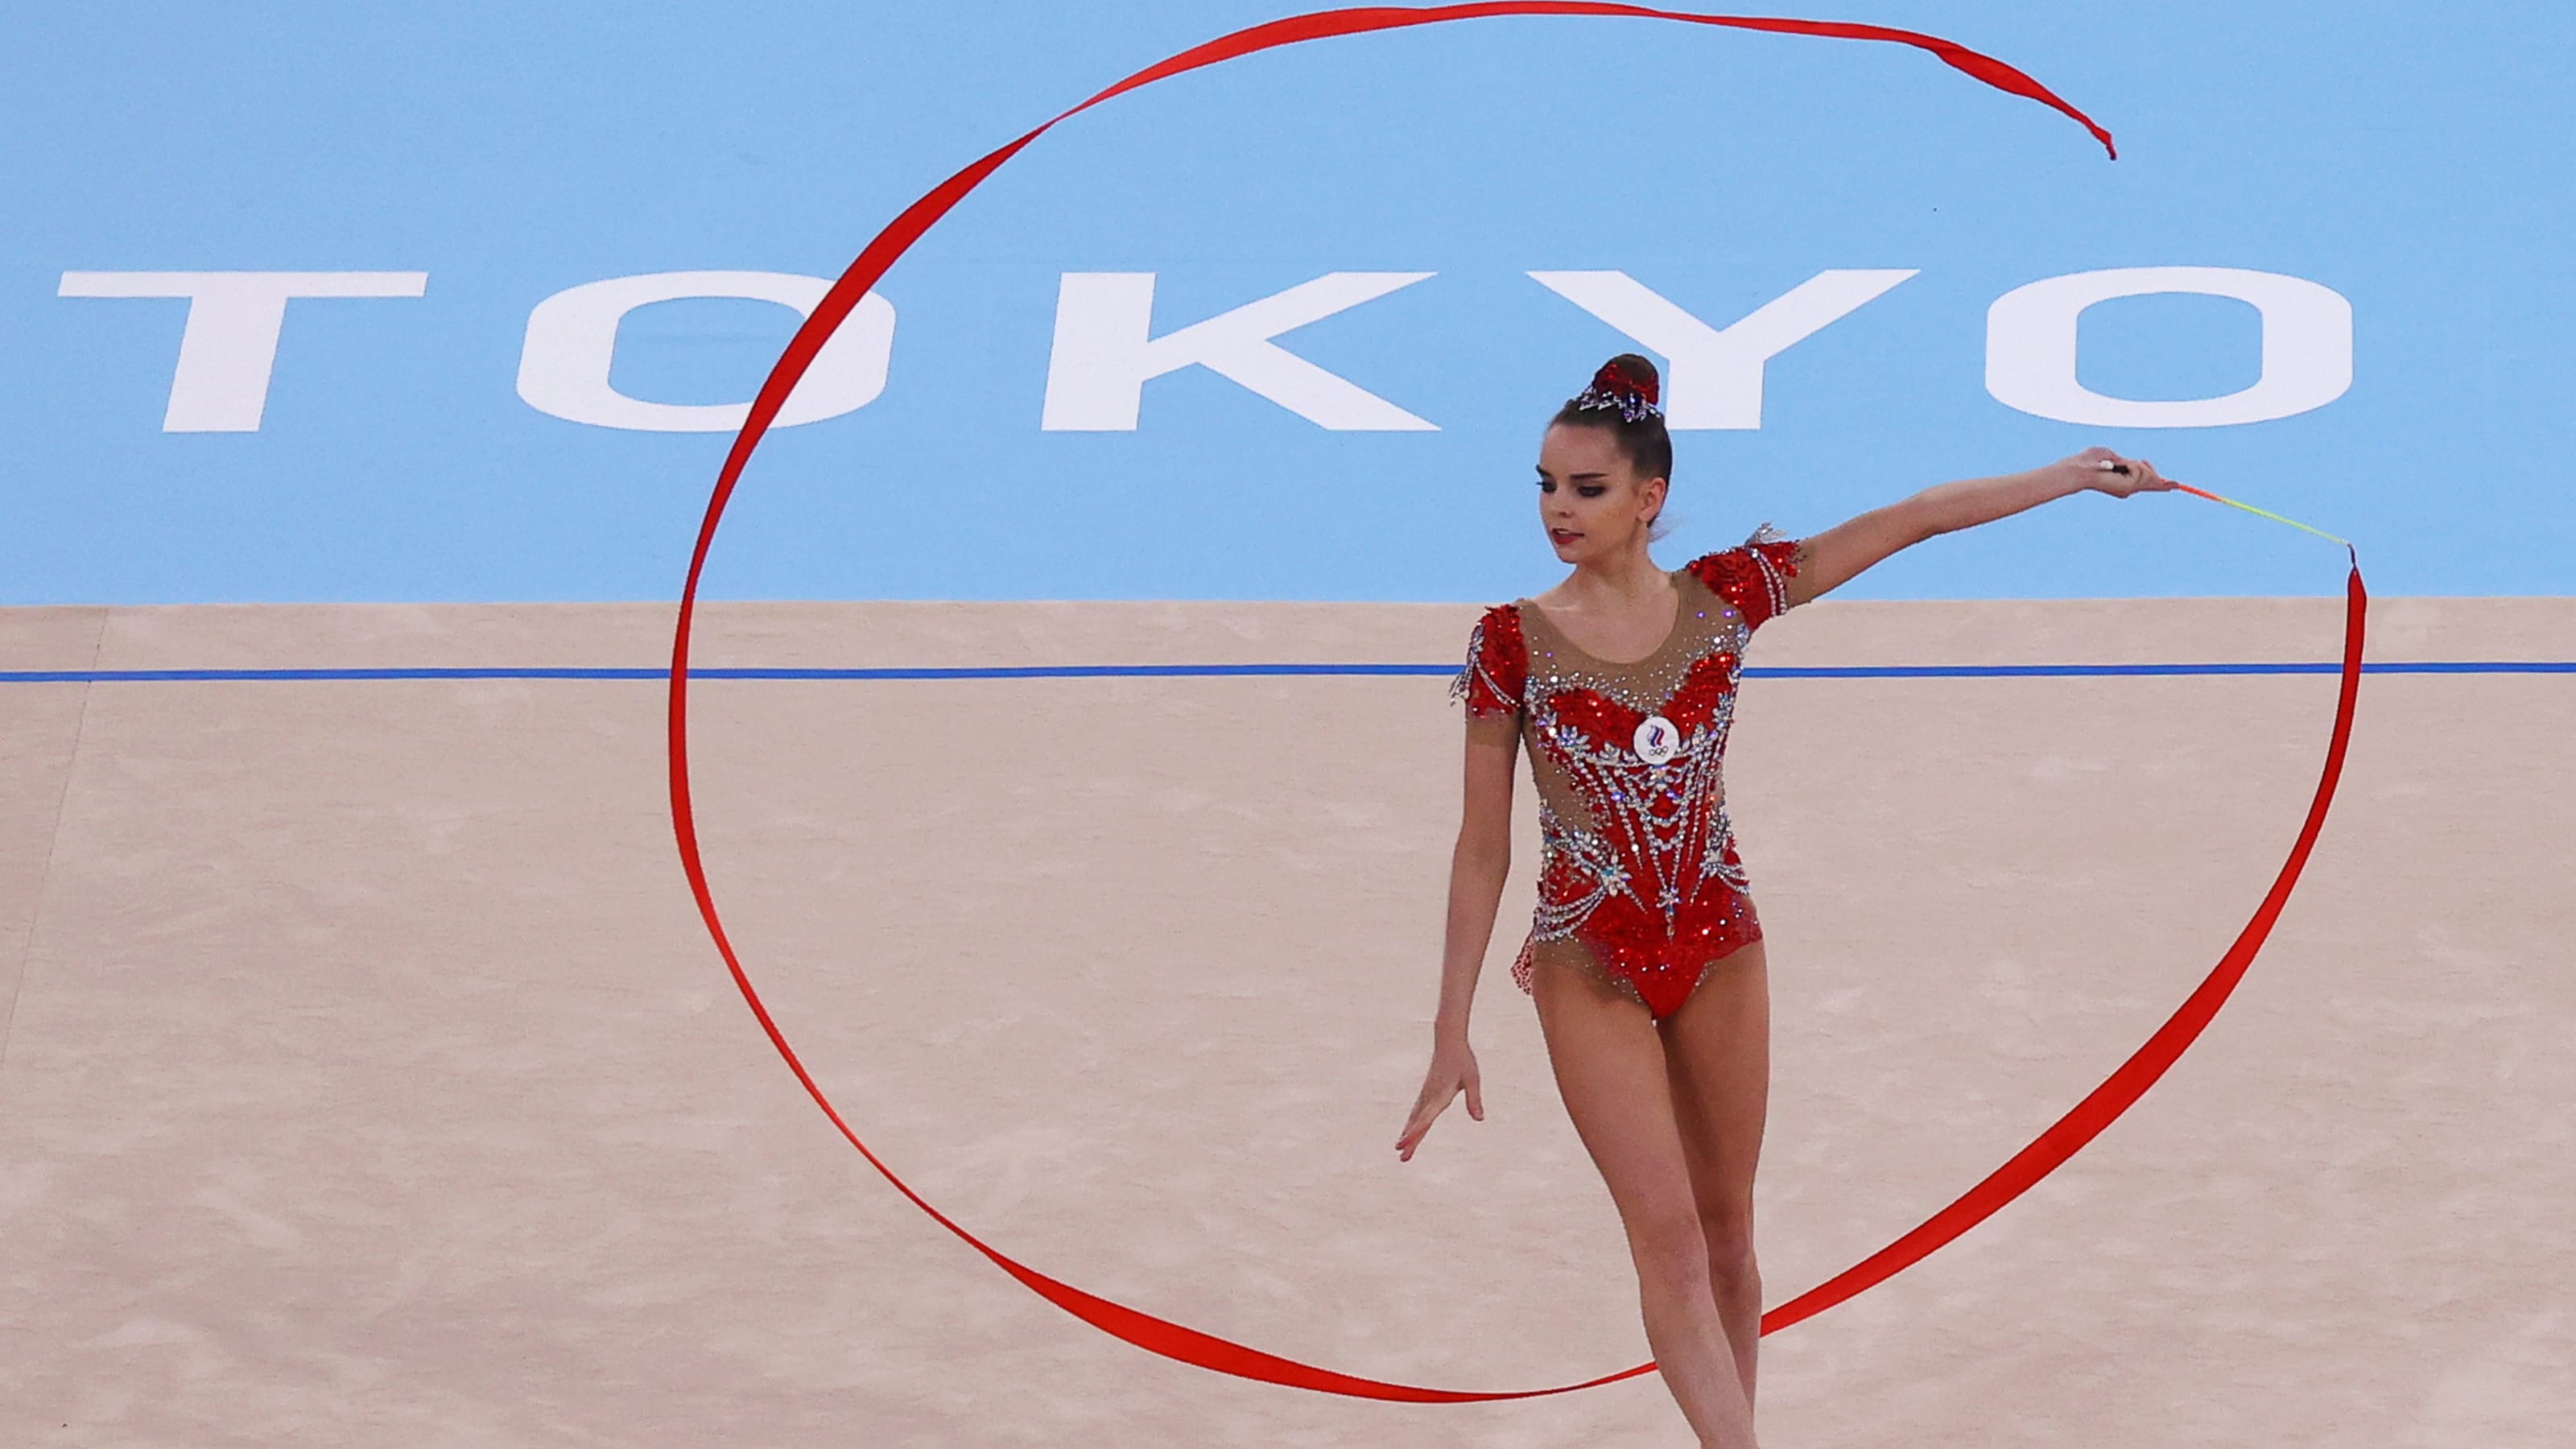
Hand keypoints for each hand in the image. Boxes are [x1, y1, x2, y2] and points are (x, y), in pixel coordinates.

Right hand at [1396, 1037, 1482, 1161]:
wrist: (1448, 1040)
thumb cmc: (1463, 1060)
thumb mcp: (1473, 1079)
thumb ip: (1474, 1099)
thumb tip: (1479, 1119)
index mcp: (1440, 1094)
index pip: (1426, 1118)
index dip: (1415, 1133)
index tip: (1403, 1144)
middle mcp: (1429, 1096)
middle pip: (1418, 1123)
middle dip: (1410, 1141)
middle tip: (1402, 1158)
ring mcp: (1425, 1095)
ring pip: (1414, 1119)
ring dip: (1408, 1136)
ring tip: (1401, 1154)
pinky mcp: (1426, 1093)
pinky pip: (1416, 1113)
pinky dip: (1411, 1125)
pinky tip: (1407, 1133)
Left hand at [2053, 445, 2177, 497]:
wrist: (2081, 469)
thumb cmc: (2092, 461)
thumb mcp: (2115, 458)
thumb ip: (2129, 462)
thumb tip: (2142, 466)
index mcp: (2124, 481)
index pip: (2148, 482)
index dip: (2162, 484)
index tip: (2176, 485)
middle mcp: (2128, 489)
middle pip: (2153, 478)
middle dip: (2146, 468)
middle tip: (2121, 465)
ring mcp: (2130, 489)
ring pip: (2148, 473)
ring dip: (2134, 464)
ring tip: (2117, 466)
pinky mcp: (2130, 487)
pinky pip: (2142, 471)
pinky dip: (2131, 465)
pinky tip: (2118, 468)